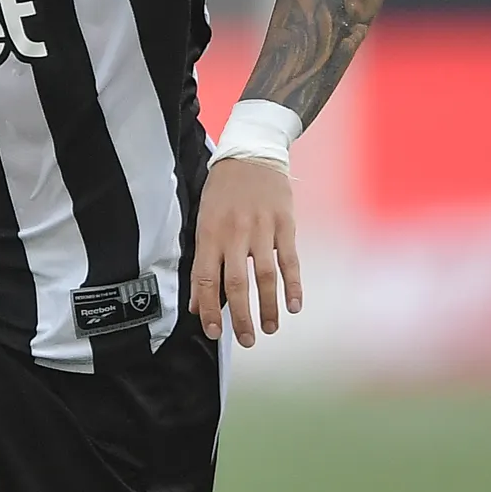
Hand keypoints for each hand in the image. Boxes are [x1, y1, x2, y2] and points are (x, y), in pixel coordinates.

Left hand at [190, 157, 302, 346]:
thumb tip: (197, 301)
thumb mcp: (203, 219)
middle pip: (236, 283)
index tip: (213, 332)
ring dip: (268, 306)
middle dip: (240, 316)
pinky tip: (293, 305)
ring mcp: (262, 229)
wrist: (252, 151)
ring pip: (265, 276)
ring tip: (269, 329)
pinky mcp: (285, 224)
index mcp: (210, 233)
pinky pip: (289, 260)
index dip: (208, 308)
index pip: (205, 278)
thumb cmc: (223, 189)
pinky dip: (293, 285)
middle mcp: (234, 233)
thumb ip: (201, 260)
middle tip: (246, 340)